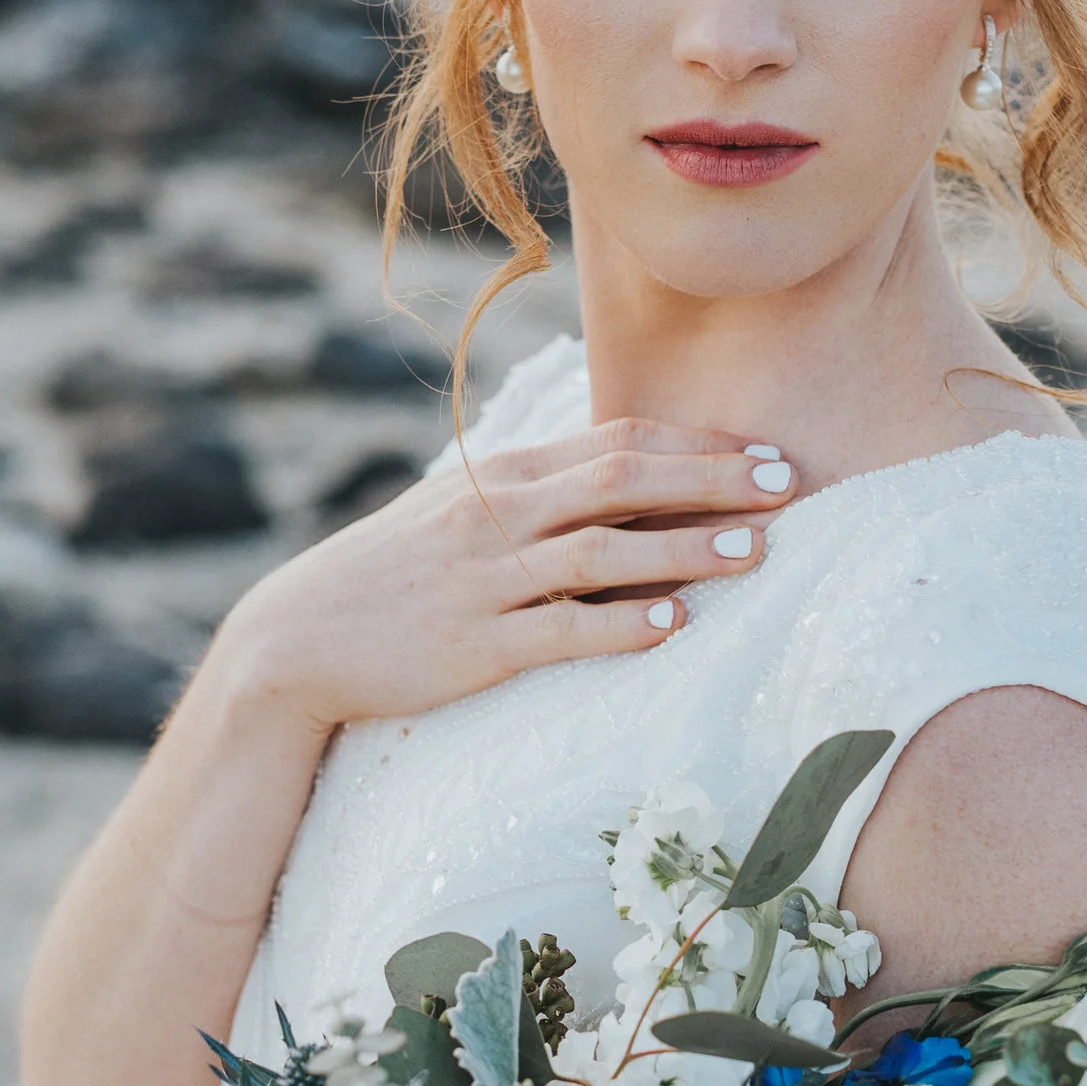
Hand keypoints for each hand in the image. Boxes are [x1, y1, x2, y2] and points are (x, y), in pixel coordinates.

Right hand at [217, 418, 797, 734]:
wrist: (297, 637)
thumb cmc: (397, 575)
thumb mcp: (464, 513)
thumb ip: (541, 493)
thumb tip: (627, 476)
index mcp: (505, 476)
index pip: (618, 440)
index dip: (699, 444)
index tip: (769, 451)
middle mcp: (500, 514)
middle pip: (624, 479)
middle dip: (713, 479)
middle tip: (789, 485)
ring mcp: (486, 579)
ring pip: (601, 551)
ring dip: (684, 550)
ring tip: (754, 552)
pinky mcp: (473, 645)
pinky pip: (558, 631)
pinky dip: (620, 625)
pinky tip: (674, 627)